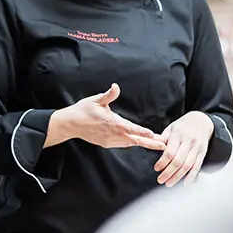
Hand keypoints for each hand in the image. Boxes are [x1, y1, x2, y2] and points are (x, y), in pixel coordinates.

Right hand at [50, 83, 165, 149]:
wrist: (70, 124)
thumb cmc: (82, 110)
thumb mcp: (95, 100)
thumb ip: (108, 95)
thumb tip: (116, 87)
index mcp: (111, 122)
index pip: (129, 128)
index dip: (141, 132)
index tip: (152, 134)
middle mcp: (111, 134)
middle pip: (133, 139)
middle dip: (148, 143)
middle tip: (162, 145)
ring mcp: (108, 140)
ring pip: (129, 143)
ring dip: (142, 143)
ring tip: (156, 144)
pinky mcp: (105, 143)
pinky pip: (122, 144)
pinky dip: (131, 143)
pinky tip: (138, 142)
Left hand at [154, 111, 213, 186]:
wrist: (201, 121)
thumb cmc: (182, 126)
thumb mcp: (171, 128)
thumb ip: (161, 138)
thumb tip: (148, 142)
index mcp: (178, 134)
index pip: (169, 152)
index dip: (162, 162)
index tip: (156, 169)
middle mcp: (188, 141)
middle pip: (178, 161)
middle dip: (168, 173)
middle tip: (160, 180)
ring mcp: (197, 147)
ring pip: (187, 165)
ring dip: (177, 177)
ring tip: (169, 183)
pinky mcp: (203, 152)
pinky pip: (197, 166)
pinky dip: (191, 176)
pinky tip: (185, 184)